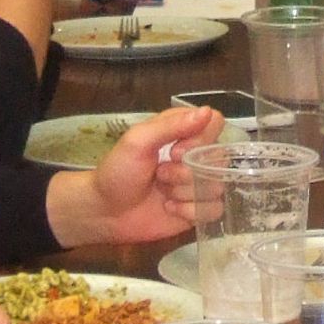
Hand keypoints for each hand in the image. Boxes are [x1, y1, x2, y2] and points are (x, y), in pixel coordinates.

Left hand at [47, 106, 223, 245]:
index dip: (200, 139)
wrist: (105, 212)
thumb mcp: (138, 141)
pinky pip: (214, 209)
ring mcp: (198, 184)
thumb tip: (207, 112)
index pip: (215, 123)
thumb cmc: (118, 171)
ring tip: (162, 192)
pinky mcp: (198, 209)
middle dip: (186, 172)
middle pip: (218, 158)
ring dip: (185, 192)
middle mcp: (195, 156)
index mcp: (182, 132)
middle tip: (160, 175)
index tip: (175, 151)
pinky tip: (169, 208)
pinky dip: (190, 210)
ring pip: (216, 186)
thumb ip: (172, 125)